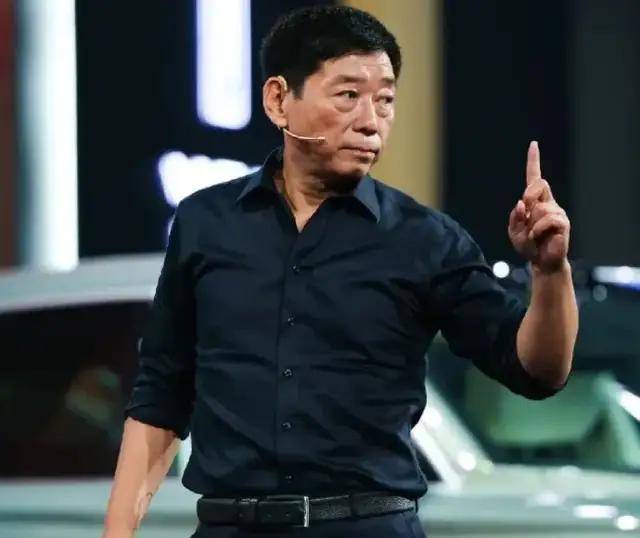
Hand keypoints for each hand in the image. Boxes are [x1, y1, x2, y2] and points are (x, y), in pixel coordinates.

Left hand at [508, 141, 569, 272]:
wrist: (541, 261)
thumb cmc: (528, 245)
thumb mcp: (514, 231)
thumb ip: (515, 217)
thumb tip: (521, 203)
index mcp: (535, 202)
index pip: (535, 177)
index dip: (534, 161)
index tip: (533, 145)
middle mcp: (548, 202)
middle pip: (539, 183)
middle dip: (529, 195)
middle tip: (525, 212)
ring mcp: (557, 211)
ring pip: (540, 207)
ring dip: (531, 223)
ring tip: (533, 235)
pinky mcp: (563, 222)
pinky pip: (547, 219)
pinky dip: (538, 229)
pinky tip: (538, 237)